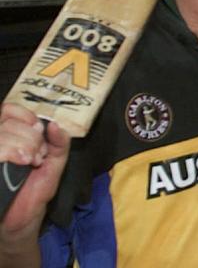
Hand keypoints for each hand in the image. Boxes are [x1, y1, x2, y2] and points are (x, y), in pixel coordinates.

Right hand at [0, 103, 69, 236]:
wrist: (22, 220)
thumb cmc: (36, 191)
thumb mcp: (54, 163)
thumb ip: (59, 143)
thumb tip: (55, 125)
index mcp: (10, 137)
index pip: (9, 110)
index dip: (25, 117)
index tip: (38, 132)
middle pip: (8, 123)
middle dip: (30, 138)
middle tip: (36, 156)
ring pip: (2, 135)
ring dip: (22, 146)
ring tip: (29, 162)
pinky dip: (10, 152)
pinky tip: (21, 162)